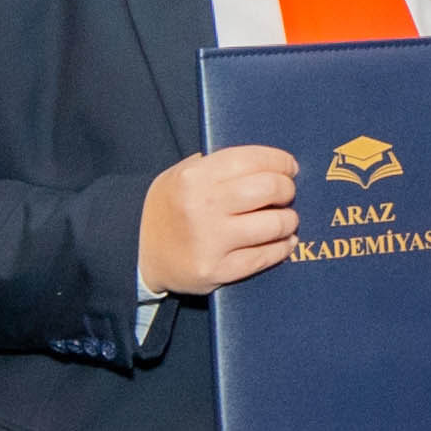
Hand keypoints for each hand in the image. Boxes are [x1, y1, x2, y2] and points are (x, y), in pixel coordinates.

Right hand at [142, 145, 297, 298]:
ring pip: (273, 225)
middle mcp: (202, 207)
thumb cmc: (169, 207)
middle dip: (286, 189)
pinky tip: (284, 242)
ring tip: (286, 219)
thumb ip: (217, 166)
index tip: (290, 167)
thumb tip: (267, 163)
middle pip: (268, 189)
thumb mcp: (181, 175)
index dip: (279, 162)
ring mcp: (210, 241)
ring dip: (288, 220)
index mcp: (194, 177)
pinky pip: (264, 257)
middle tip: (287, 193)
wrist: (140, 252)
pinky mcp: (217, 271)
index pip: (252, 159)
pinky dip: (281, 248)